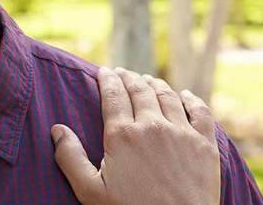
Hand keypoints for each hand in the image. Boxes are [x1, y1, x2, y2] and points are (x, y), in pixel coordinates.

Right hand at [52, 67, 220, 204]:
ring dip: (155, 84)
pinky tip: (185, 95)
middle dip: (129, 77)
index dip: (107, 79)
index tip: (103, 71)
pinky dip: (192, 99)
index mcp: (122, 135)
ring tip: (148, 80)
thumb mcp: (90, 192)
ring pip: (168, 96)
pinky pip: (201, 112)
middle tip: (123, 73)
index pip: (113, 94)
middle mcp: (153, 126)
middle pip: (140, 89)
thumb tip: (57, 129)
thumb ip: (71, 158)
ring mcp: (182, 133)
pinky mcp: (205, 145)